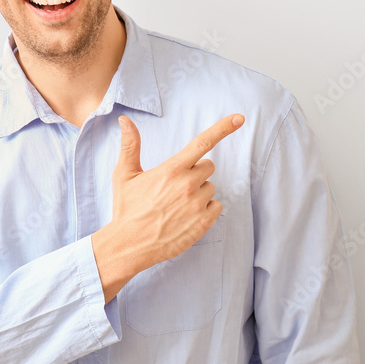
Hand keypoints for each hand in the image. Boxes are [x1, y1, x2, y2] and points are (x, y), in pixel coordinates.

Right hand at [91, 113, 244, 300]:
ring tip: (176, 204)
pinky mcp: (203, 223)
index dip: (224, 128)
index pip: (203, 142)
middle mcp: (187, 185)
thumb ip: (130, 145)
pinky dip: (205, 209)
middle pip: (208, 166)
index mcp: (171, 169)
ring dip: (199, 192)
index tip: (240, 118)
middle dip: (195, 172)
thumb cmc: (126, 209)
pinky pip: (216, 206)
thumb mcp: (125, 174)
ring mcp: (197, 205)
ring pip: (210, 187)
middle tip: (175, 186)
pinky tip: (186, 216)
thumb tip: (125, 120)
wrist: (128, 245)